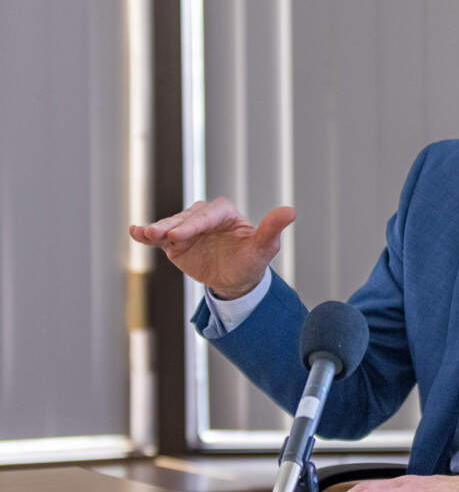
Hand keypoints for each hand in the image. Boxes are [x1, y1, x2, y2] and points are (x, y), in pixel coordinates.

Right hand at [128, 197, 294, 298]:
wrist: (236, 280)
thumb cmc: (252, 261)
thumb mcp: (264, 248)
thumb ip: (272, 229)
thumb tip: (291, 211)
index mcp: (225, 213)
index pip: (208, 214)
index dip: (195, 224)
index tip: (180, 235)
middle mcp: (204, 216)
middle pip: (186, 218)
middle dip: (173, 226)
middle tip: (158, 234)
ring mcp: (188, 228)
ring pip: (170, 225)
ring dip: (157, 229)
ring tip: (145, 233)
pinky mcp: (175, 242)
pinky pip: (159, 237)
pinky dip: (146, 234)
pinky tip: (134, 232)